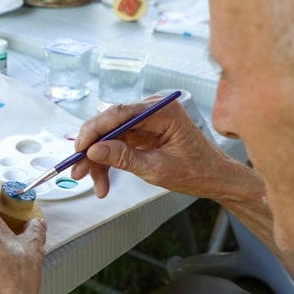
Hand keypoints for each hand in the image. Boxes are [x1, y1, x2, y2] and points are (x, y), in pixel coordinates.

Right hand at [70, 98, 245, 200]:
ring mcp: (147, 120)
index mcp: (163, 111)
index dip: (95, 130)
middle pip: (111, 124)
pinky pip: (118, 143)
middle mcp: (153, 110)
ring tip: (94, 183)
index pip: (120, 113)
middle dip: (93, 149)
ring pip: (111, 136)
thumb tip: (95, 150)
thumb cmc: (197, 172)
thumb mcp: (157, 169)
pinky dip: (109, 161)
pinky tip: (103, 180)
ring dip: (99, 160)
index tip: (79, 148)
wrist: (216, 178)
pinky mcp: (143, 132)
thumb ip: (125, 158)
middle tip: (78, 170)